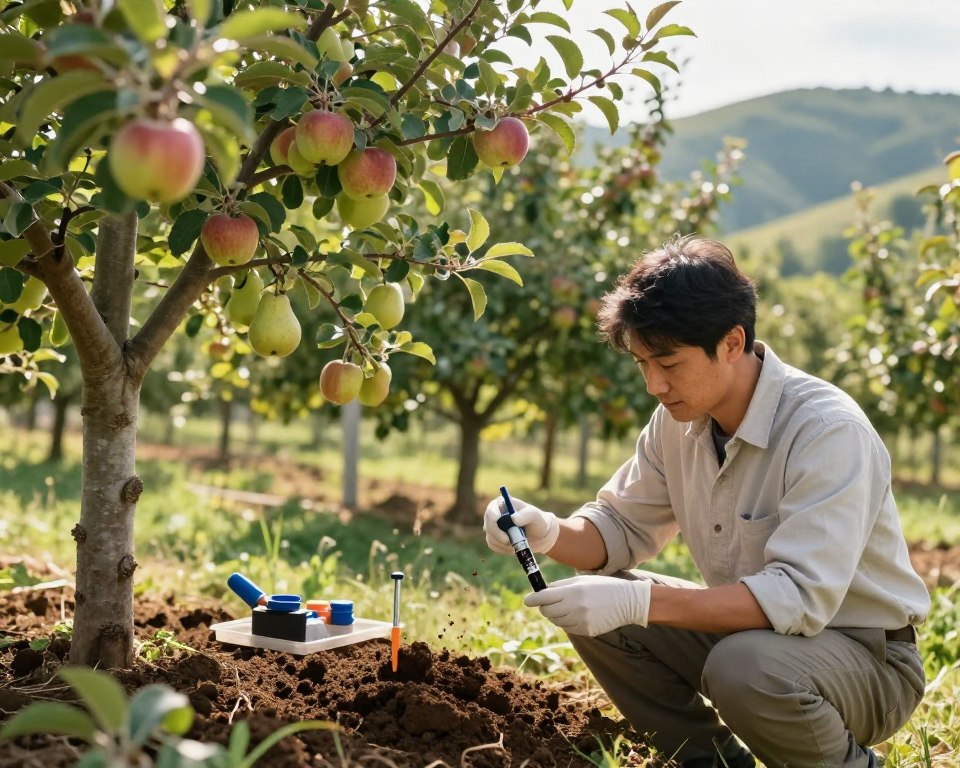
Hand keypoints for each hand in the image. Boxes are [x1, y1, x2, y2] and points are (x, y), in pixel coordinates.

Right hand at [482, 496, 559, 554]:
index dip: (492, 516)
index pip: (491, 509)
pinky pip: (493, 545)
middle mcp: (495, 514)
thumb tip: (513, 518)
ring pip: (490, 536)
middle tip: (508, 541)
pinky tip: (514, 547)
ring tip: (518, 542)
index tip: (498, 522)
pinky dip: (503, 548)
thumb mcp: (536, 516)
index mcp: (503, 504)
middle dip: (497, 534)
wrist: (540, 537)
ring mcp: (493, 527)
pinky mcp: (494, 539)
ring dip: (503, 543)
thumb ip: (526, 515)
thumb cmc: (538, 522)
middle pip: (488, 524)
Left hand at [524, 575, 651, 635]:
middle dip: (545, 607)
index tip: (528, 601)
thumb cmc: (602, 586)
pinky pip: (569, 628)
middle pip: (547, 612)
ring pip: (557, 621)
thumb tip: (541, 592)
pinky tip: (579, 614)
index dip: (533, 600)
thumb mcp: (581, 580)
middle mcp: (575, 607)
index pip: (543, 598)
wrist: (627, 601)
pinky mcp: (587, 631)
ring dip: (557, 615)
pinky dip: (568, 622)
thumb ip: (560, 586)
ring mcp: (581, 621)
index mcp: (572, 592)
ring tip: (568, 607)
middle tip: (549, 603)